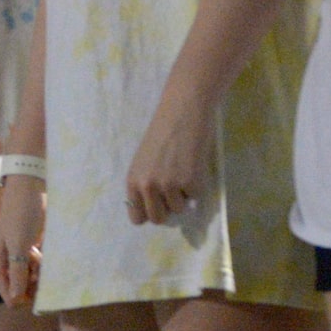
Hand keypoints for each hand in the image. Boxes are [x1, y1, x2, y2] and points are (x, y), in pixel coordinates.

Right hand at [0, 173, 44, 306]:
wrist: (30, 187)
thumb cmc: (21, 215)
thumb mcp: (19, 245)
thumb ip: (17, 272)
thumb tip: (16, 300)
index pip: (11, 298)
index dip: (26, 296)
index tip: (36, 282)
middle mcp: (8, 266)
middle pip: (23, 291)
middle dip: (35, 284)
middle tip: (40, 265)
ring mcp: (21, 258)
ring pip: (33, 280)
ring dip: (41, 272)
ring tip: (42, 253)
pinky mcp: (32, 250)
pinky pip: (40, 267)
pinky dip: (45, 263)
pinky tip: (44, 249)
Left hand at [125, 83, 210, 225]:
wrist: (183, 111)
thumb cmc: (164, 132)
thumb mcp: (145, 161)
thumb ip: (146, 183)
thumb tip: (157, 208)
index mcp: (133, 181)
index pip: (137, 217)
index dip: (149, 213)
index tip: (159, 206)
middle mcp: (147, 187)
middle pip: (158, 219)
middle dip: (168, 210)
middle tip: (175, 192)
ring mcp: (169, 186)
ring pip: (179, 209)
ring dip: (184, 194)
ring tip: (184, 169)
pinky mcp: (190, 182)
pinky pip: (196, 197)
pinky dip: (198, 184)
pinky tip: (194, 163)